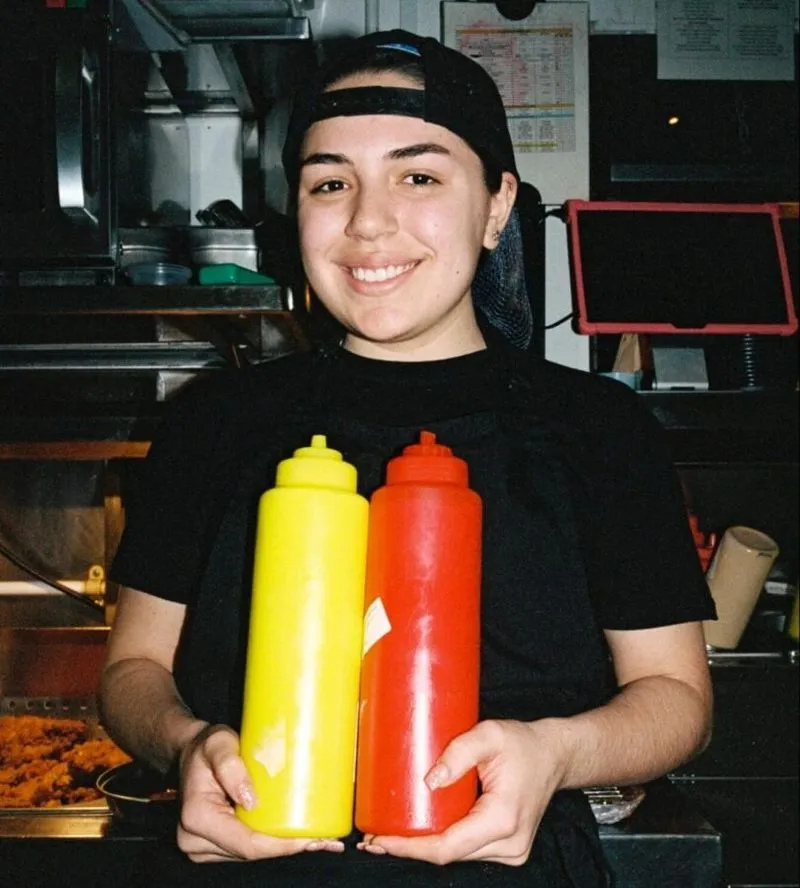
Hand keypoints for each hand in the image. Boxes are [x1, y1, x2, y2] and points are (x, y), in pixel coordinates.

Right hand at [176, 723, 344, 861]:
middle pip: (252, 853)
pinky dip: (272, 844)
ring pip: (251, 854)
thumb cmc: (206, 746)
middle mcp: (195, 839)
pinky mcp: (213, 845)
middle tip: (327, 841)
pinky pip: (247, 847)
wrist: (190, 752)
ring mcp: (202, 846)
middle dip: (290, 848)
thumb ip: (231, 767)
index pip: (246, 843)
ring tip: (320, 839)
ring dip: (284, 848)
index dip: (280, 845)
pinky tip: (299, 839)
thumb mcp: (218, 744)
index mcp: (197, 817)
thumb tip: (250, 800)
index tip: (309, 839)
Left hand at [358, 718, 566, 865]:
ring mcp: (510, 850)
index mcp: (503, 819)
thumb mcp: (490, 734)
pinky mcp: (506, 847)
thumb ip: (459, 752)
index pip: (446, 846)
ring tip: (391, 834)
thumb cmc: (525, 743)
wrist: (555, 755)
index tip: (381, 840)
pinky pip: (467, 848)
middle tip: (374, 838)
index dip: (410, 847)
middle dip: (410, 848)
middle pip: (448, 855)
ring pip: (457, 854)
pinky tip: (420, 832)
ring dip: (425, 846)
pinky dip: (443, 841)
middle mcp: (509, 843)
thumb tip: (429, 780)